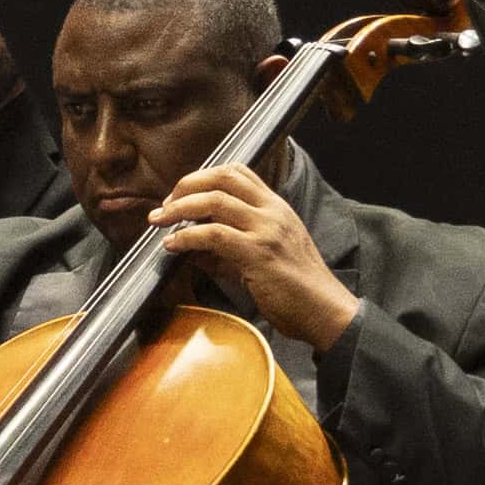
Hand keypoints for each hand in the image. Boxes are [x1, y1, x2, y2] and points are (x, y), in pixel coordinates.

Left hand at [151, 163, 359, 352]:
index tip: (182, 194)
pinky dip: (187, 237)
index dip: (203, 177)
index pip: (237, 172)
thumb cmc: (297, 290)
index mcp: (276, 208)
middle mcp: (272, 211)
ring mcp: (267, 230)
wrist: (325, 312)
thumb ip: (229, 249)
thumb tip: (192, 250)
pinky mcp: (258, 253)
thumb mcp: (264, 258)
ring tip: (160, 222)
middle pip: (222, 177)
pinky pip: (214, 235)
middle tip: (165, 206)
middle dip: (186, 186)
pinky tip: (173, 246)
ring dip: (180, 208)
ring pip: (215, 201)